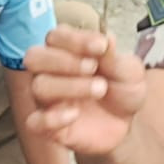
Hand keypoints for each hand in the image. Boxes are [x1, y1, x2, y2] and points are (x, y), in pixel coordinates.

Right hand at [23, 28, 146, 155]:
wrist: (126, 123)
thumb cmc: (122, 90)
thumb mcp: (128, 71)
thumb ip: (114, 57)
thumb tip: (106, 37)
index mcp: (66, 51)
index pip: (55, 37)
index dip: (75, 40)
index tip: (101, 46)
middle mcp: (51, 72)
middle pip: (35, 57)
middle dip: (64, 60)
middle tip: (92, 67)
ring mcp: (48, 99)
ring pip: (39, 86)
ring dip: (69, 86)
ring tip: (99, 89)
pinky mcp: (49, 126)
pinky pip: (35, 122)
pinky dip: (51, 118)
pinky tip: (74, 115)